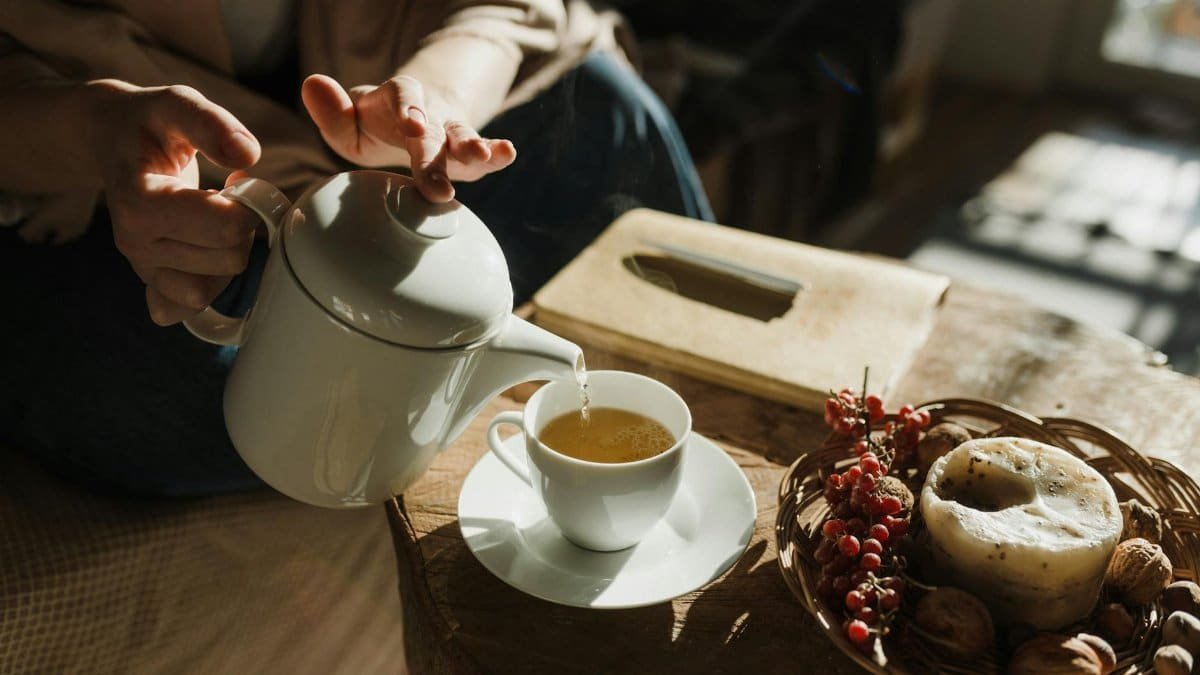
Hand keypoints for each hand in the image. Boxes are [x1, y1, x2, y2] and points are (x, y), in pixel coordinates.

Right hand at [89, 81, 261, 325]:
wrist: (113, 141)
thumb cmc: (151, 123)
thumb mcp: (178, 104)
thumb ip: (213, 124)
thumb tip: (248, 155)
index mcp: (142, 202)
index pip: (226, 227)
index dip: (251, 205)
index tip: (241, 182)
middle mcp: (136, 243)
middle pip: (230, 259)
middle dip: (245, 229)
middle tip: (232, 199)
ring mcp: (144, 268)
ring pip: (218, 287)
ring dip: (232, 254)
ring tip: (218, 221)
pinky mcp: (154, 283)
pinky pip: (193, 308)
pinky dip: (214, 285)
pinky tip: (210, 252)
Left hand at [301, 74, 515, 201]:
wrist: (404, 127)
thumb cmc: (371, 128)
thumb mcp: (347, 123)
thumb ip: (332, 111)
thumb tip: (313, 84)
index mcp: (397, 98)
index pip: (404, 96)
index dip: (410, 109)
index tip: (414, 127)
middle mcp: (428, 112)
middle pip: (435, 131)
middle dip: (438, 158)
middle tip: (440, 189)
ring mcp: (449, 133)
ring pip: (463, 137)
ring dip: (476, 148)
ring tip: (490, 156)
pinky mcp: (464, 155)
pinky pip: (482, 156)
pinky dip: (495, 155)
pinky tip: (507, 155)